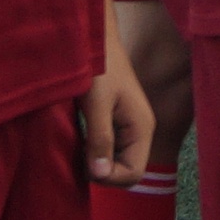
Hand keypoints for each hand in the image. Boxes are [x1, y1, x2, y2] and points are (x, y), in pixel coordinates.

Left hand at [80, 53, 152, 188]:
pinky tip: (78, 141)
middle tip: (78, 156)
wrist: (95, 41)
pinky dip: (93, 153)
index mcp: (142, 128)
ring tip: (76, 147)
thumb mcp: (96, 106)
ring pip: (116, 162)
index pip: (134, 174)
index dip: (108, 178)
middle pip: (126, 170)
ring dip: (95, 162)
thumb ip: (100, 140)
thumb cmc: (97, 69)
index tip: (85, 163)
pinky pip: (108, 150)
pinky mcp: (116, 123)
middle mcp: (139, 131)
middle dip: (101, 172)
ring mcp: (128, 127)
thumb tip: (100, 175)